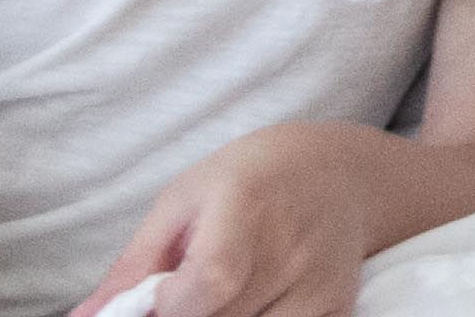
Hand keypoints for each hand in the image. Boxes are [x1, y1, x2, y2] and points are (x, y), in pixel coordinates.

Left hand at [68, 126, 369, 316]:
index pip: (207, 285)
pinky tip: (254, 303)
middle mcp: (289, 249)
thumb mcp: (184, 200)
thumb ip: (135, 265)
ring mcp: (318, 284)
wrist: (340, 172)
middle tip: (186, 297)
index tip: (158, 303)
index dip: (172, 308)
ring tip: (219, 298)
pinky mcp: (337, 308)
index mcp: (245, 207)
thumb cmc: (249, 178)